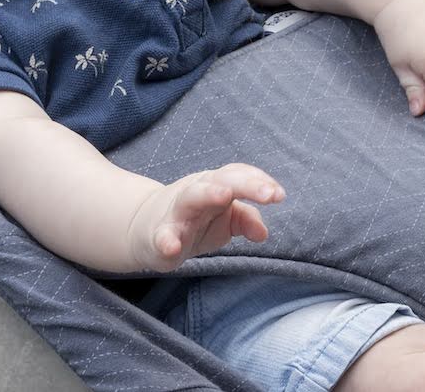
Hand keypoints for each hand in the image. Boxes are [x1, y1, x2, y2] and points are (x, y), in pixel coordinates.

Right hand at [128, 163, 284, 272]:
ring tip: (224, 196)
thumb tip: (263, 232)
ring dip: (208, 194)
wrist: (145, 229)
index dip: (259, 182)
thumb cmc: (195, 219)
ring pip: (191, 198)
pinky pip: (162, 236)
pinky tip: (173, 248)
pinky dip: (166, 240)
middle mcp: (196, 192)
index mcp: (215, 184)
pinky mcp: (158, 236)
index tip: (279, 195)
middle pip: (221, 180)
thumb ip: (245, 220)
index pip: (238, 175)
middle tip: (268, 194)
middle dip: (245, 184)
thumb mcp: (224, 219)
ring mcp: (176, 212)